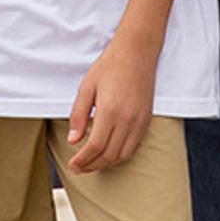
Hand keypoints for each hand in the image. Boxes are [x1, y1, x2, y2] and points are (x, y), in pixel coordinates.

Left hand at [66, 35, 157, 173]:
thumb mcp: (86, 87)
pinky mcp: (146, 120)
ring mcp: (139, 121)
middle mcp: (127, 119)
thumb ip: (78, 115)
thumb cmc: (109, 66)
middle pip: (108, 155)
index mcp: (109, 110)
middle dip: (92, 165)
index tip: (73, 165)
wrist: (137, 52)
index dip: (82, 160)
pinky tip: (108, 153)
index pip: (95, 146)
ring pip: (122, 155)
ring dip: (106, 163)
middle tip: (78, 168)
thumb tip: (73, 140)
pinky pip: (133, 146)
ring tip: (91, 163)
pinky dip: (120, 155)